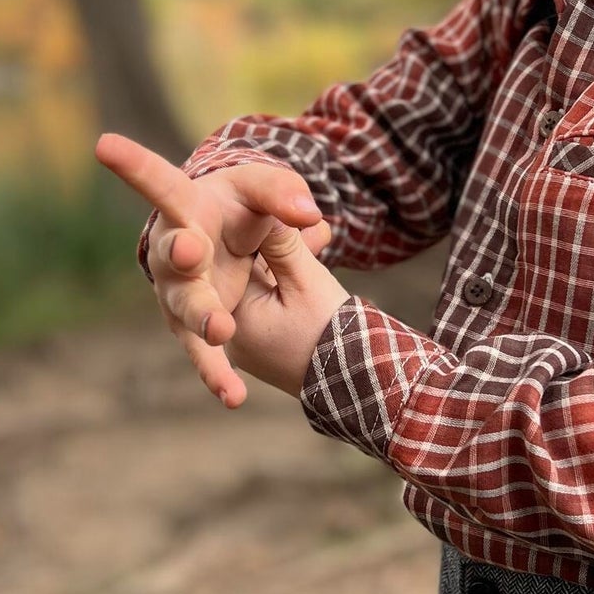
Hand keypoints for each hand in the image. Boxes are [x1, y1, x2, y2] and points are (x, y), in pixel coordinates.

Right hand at [95, 132, 332, 406]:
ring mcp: (180, 294)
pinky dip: (216, 373)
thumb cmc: (240, 208)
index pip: (161, 184)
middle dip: (180, 255)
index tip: (104, 144)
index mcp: (186, 207)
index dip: (134, 165)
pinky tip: (232, 397)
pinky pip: (203, 354)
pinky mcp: (195, 327)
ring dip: (203, 319)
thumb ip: (283, 194)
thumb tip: (313, 218)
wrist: (233, 247)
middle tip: (191, 251)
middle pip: (173, 255)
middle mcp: (174, 250)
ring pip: (185, 309)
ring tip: (222, 330)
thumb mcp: (263, 190)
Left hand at [225, 216, 351, 398]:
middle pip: (250, 273)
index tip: (280, 211)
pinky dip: (291, 287)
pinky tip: (313, 261)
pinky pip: (274, 305)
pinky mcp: (268, 346)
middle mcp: (232, 334)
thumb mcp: (305, 279)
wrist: (360, 383)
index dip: (259, 230)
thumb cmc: (329, 332)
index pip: (236, 260)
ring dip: (289, 264)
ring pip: (265, 288)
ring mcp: (249, 343)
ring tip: (319, 238)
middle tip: (307, 227)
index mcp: (232, 318)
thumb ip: (282, 242)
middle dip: (280, 246)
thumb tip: (265, 209)